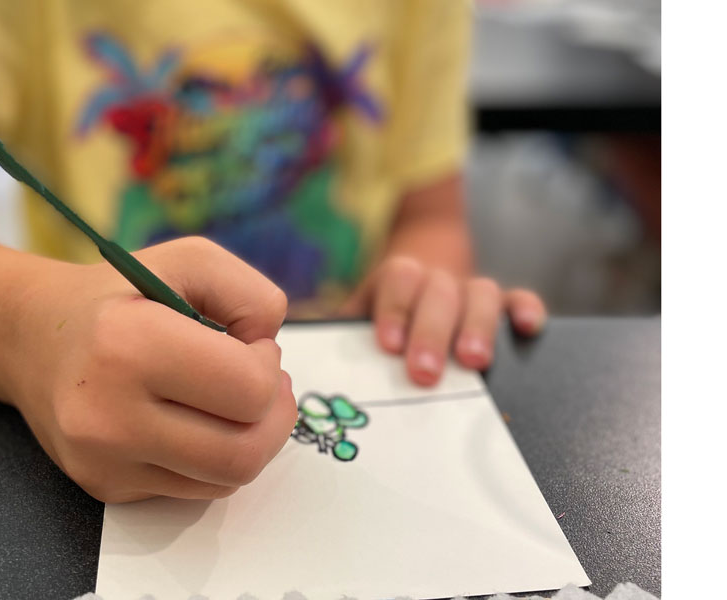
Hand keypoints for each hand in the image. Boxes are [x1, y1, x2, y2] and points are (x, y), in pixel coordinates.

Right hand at [7, 237, 296, 502]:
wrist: (31, 337)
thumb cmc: (121, 295)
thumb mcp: (191, 260)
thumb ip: (252, 297)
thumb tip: (270, 358)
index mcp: (128, 344)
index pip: (249, 390)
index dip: (267, 365)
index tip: (249, 345)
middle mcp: (106, 413)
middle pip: (244, 451)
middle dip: (272, 415)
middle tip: (258, 382)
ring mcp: (102, 460)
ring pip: (227, 481)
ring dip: (250, 440)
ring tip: (232, 401)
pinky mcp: (105, 487)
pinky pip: (195, 491)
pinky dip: (212, 458)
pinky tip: (194, 421)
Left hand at [343, 256, 545, 385]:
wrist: (418, 284)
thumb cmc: (383, 321)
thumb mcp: (355, 319)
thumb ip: (335, 334)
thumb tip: (297, 353)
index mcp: (397, 280)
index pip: (397, 280)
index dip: (394, 310)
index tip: (388, 346)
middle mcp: (436, 280)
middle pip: (438, 290)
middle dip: (431, 331)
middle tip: (424, 372)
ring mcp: (470, 290)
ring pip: (481, 292)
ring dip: (478, 325)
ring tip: (474, 361)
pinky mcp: (501, 305)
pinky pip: (519, 299)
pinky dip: (525, 310)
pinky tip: (526, 329)